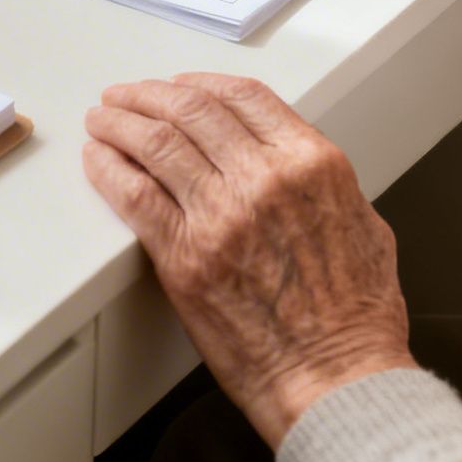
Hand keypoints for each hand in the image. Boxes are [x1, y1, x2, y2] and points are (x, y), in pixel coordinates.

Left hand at [82, 72, 415, 446]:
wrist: (338, 378)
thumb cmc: (356, 317)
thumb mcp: (363, 225)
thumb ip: (323, 186)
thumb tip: (292, 168)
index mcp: (312, 163)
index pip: (244, 96)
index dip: (201, 83)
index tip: (178, 85)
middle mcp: (263, 178)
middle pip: (190, 109)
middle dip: (149, 95)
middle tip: (126, 96)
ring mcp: (220, 214)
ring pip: (156, 142)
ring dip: (120, 122)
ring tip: (103, 119)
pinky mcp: (184, 256)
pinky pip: (133, 194)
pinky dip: (108, 168)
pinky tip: (98, 159)